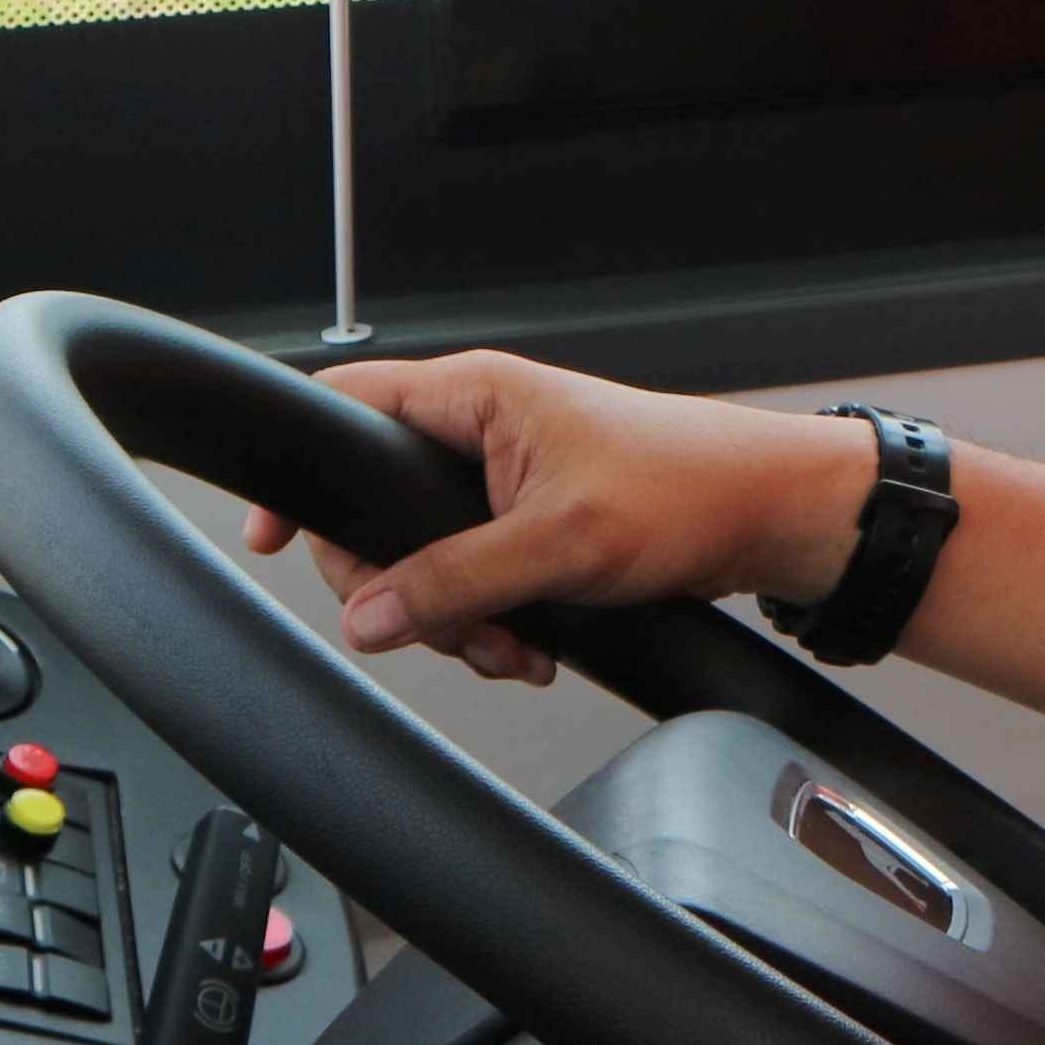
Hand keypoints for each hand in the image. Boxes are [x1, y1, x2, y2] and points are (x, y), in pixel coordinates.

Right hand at [248, 351, 874, 685]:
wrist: (773, 517)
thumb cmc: (690, 489)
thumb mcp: (559, 543)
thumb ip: (455, 580)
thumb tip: (370, 615)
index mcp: (477, 395)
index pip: (346, 409)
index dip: (300, 471)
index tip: (272, 537)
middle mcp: (483, 429)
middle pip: (379, 510)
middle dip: (407, 588)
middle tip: (450, 628)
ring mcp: (507, 478)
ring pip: (429, 558)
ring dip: (461, 618)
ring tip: (514, 648)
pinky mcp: (533, 523)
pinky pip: (476, 578)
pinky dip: (494, 621)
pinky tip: (533, 648)